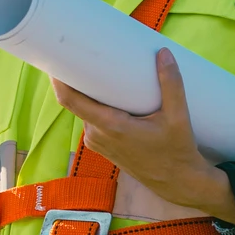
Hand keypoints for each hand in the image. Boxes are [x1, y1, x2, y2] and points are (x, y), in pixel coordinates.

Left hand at [52, 49, 234, 224]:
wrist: (176, 181)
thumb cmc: (176, 150)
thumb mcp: (178, 117)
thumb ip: (171, 84)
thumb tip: (163, 52)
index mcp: (110, 126)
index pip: (71, 101)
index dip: (59, 80)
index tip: (56, 59)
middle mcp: (97, 135)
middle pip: (77, 101)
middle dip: (77, 78)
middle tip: (83, 52)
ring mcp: (97, 141)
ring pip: (84, 109)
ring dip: (87, 91)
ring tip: (96, 67)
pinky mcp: (101, 144)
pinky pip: (91, 118)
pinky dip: (94, 104)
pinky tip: (104, 91)